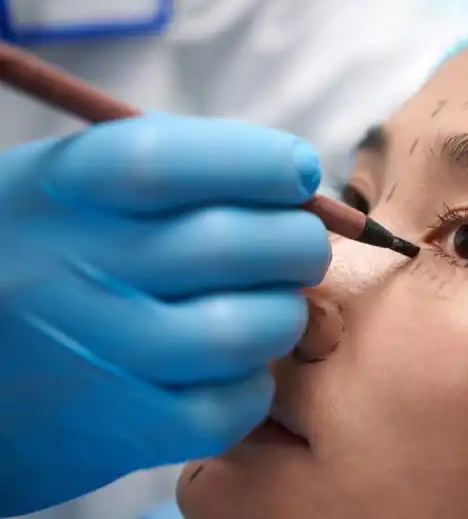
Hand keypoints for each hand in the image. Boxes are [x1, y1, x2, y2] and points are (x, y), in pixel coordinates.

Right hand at [0, 115, 329, 515]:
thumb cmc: (46, 258)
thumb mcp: (74, 187)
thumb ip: (177, 170)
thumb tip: (295, 176)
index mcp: (63, 191)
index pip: (172, 162)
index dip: (260, 161)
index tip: (299, 170)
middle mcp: (75, 268)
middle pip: (227, 245)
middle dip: (298, 241)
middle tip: (301, 247)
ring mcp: (98, 352)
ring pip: (242, 331)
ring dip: (284, 315)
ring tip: (274, 307)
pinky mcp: (119, 427)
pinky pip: (225, 408)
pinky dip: (254, 386)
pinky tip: (241, 366)